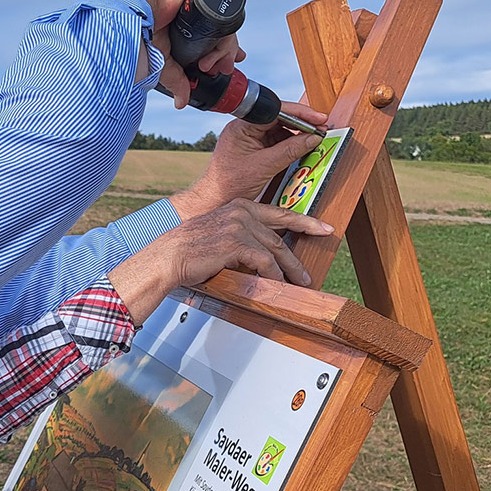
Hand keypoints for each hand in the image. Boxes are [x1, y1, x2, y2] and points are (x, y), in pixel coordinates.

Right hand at [107, 0, 243, 100]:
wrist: (129, 10)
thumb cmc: (134, 28)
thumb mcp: (160, 60)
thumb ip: (175, 78)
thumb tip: (181, 100)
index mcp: (183, 19)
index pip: (210, 34)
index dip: (220, 50)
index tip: (224, 65)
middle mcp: (192, 3)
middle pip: (221, 28)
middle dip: (226, 51)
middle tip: (223, 67)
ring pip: (224, 19)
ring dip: (225, 43)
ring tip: (213, 61)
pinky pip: (223, 3)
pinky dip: (224, 25)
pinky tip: (216, 41)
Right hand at [107, 199, 332, 322]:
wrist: (168, 257)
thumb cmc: (190, 250)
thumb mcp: (220, 236)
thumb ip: (242, 238)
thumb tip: (265, 256)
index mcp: (239, 205)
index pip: (278, 212)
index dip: (304, 221)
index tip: (322, 227)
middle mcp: (241, 211)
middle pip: (279, 235)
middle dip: (297, 257)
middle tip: (310, 273)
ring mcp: (239, 225)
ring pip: (275, 250)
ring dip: (288, 271)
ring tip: (298, 285)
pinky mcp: (236, 242)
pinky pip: (264, 262)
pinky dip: (271, 276)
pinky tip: (275, 285)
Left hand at [169, 102, 328, 220]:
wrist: (214, 201)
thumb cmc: (229, 185)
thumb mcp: (265, 167)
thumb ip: (290, 150)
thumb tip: (313, 138)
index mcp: (242, 126)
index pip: (275, 111)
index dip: (300, 114)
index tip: (318, 119)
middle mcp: (244, 128)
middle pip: (279, 118)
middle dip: (301, 124)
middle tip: (321, 129)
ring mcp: (248, 138)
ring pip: (279, 130)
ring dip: (297, 135)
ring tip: (315, 140)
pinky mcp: (252, 148)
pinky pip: (275, 141)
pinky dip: (290, 145)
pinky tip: (302, 149)